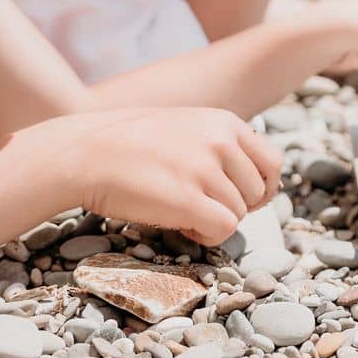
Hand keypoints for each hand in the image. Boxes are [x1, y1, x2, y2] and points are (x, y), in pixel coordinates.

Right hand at [72, 108, 281, 246]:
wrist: (84, 152)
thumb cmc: (130, 145)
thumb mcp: (187, 127)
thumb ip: (219, 146)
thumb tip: (252, 184)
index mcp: (226, 122)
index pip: (273, 163)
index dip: (261, 188)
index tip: (241, 198)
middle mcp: (221, 142)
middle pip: (256, 195)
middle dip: (233, 208)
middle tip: (200, 207)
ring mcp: (205, 170)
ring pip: (238, 216)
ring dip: (213, 222)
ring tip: (180, 212)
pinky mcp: (187, 200)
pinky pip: (222, 230)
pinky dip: (205, 236)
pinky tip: (180, 225)